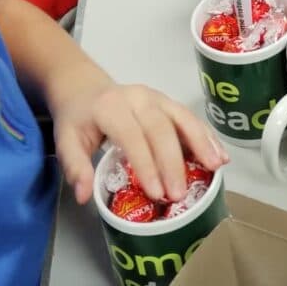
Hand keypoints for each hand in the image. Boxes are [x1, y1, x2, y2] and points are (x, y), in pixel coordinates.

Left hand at [49, 70, 227, 205]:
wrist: (86, 89)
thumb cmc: (78, 119)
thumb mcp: (67, 141)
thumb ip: (75, 167)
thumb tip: (84, 197)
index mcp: (111, 107)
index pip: (132, 136)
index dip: (146, 164)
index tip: (156, 193)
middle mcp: (138, 97)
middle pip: (161, 128)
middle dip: (173, 162)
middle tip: (180, 194)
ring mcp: (157, 97)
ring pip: (182, 118)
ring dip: (201, 143)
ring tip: (216, 167)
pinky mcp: (169, 102)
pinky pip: (190, 118)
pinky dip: (207, 136)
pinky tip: (219, 155)